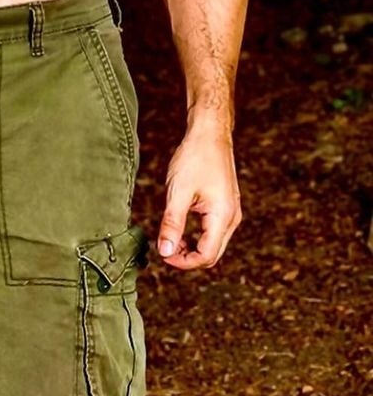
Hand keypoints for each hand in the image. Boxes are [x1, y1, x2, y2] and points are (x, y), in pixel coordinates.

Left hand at [157, 123, 241, 270]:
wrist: (210, 134)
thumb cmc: (195, 158)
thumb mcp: (178, 192)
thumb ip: (172, 224)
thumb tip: (165, 252)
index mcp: (223, 217)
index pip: (206, 255)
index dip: (184, 262)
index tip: (163, 256)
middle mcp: (232, 218)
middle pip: (212, 253)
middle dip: (188, 257)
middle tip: (164, 251)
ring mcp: (231, 212)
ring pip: (213, 243)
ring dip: (193, 247)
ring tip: (170, 240)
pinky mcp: (226, 206)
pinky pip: (214, 231)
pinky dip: (198, 236)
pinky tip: (181, 229)